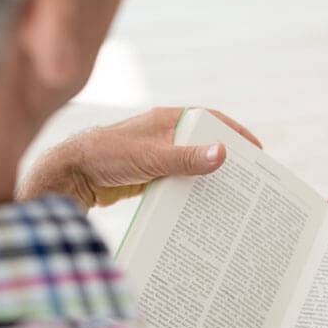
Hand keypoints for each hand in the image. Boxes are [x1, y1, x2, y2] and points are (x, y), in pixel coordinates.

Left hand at [17, 107, 261, 207]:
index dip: (236, 133)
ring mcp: (157, 155)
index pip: (211, 120)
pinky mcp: (149, 174)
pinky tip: (201, 207)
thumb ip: (187, 159)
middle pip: (204, 144)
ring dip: (208, 178)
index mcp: (168, 120)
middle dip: (226, 159)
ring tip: (231, 196)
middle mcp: (165, 134)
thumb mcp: (152, 158)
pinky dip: (190, 191)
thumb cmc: (107, 157)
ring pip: (191, 165)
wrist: (70, 176)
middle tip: (250, 178)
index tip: (257, 150)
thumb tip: (223, 155)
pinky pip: (178, 181)